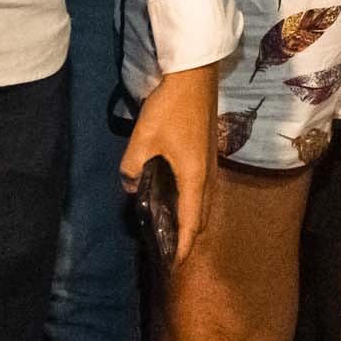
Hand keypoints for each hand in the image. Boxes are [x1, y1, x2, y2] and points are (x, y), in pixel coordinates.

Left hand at [119, 59, 223, 265]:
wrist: (195, 75)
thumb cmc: (171, 108)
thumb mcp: (143, 139)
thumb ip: (132, 168)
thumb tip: (129, 185)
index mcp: (194, 177)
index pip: (191, 222)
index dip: (184, 246)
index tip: (176, 264)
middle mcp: (207, 175)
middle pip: (202, 215)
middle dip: (189, 236)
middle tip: (170, 251)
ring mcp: (210, 162)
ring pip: (203, 201)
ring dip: (191, 219)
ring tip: (172, 229)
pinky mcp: (207, 152)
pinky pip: (201, 188)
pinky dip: (192, 202)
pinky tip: (174, 197)